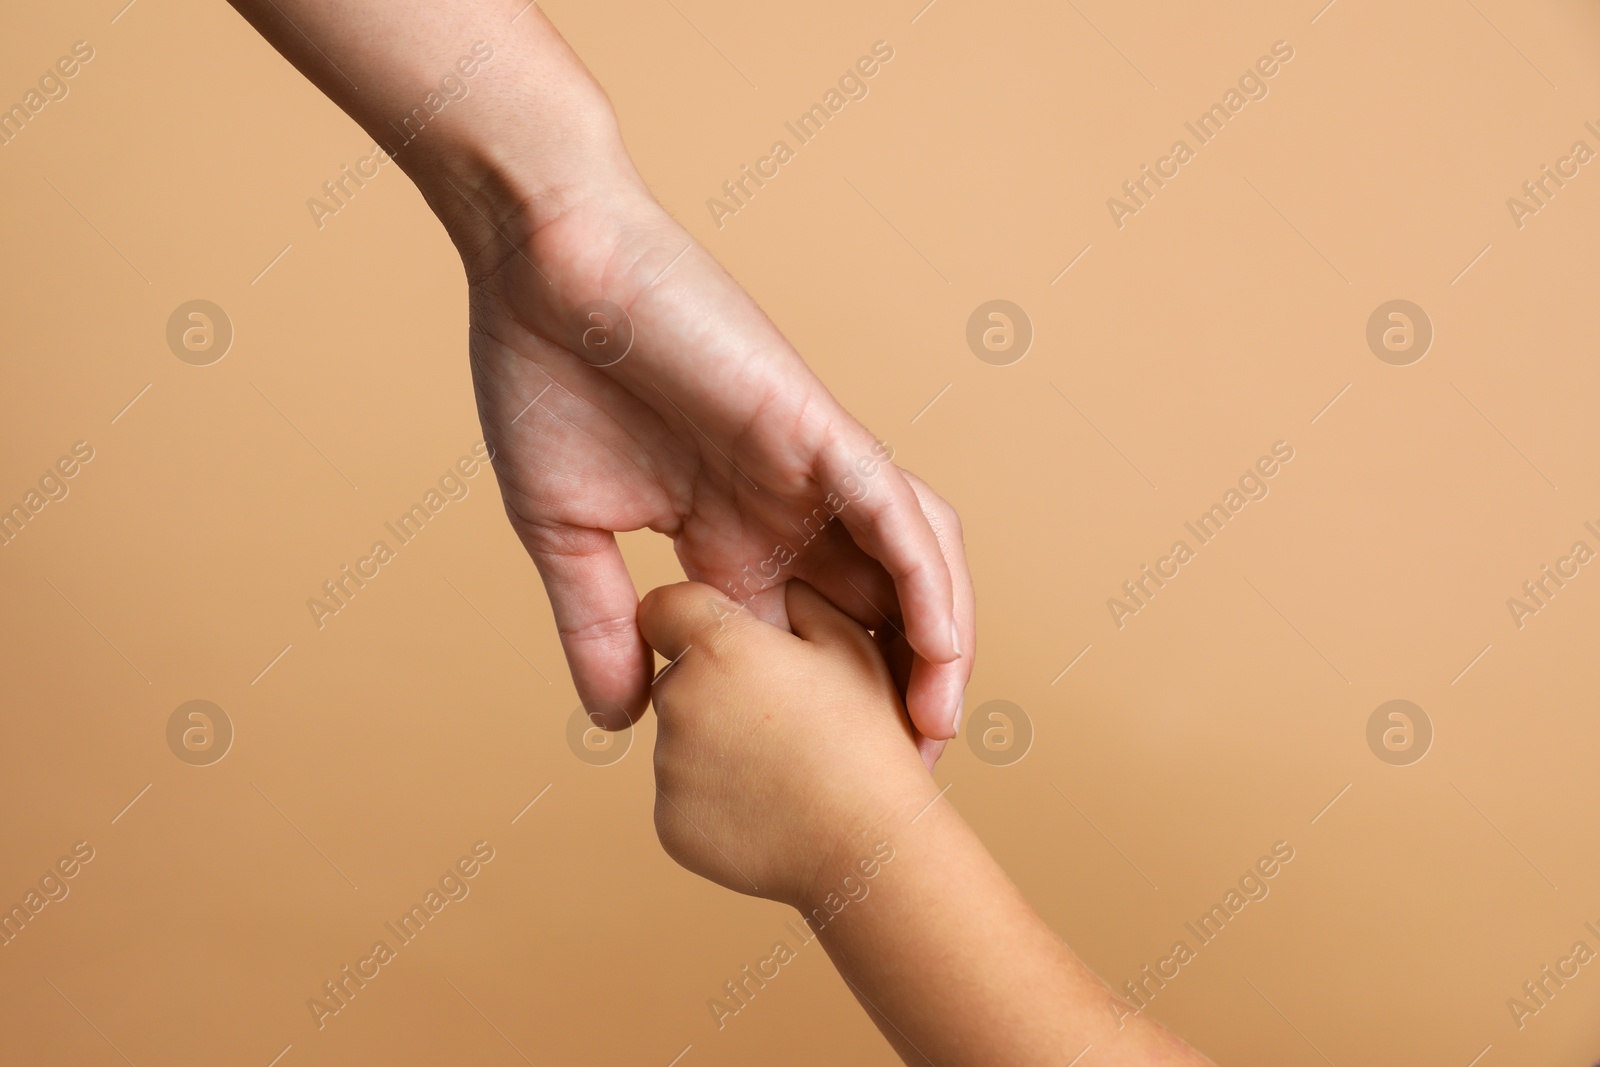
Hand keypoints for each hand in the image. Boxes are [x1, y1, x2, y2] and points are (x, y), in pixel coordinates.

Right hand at [462, 174, 974, 747]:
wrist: (542, 266)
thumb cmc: (544, 377)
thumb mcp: (567, 534)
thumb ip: (599, 624)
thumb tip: (618, 723)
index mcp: (726, 537)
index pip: (796, 642)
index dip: (822, 713)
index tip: (836, 789)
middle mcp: (784, 510)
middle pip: (872, 611)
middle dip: (898, 692)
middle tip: (908, 777)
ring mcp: (807, 469)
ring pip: (910, 563)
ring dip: (936, 645)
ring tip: (938, 725)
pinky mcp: (814, 427)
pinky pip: (895, 508)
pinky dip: (925, 576)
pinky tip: (941, 646)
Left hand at [637, 580, 934, 906]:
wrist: (868, 847)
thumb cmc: (868, 741)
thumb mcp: (852, 647)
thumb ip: (802, 600)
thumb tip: (779, 586)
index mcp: (719, 646)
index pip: (663, 608)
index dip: (694, 619)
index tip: (724, 639)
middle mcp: (678, 699)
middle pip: (676, 676)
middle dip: (715, 687)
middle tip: (783, 718)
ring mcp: (668, 767)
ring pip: (680, 739)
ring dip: (717, 745)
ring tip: (786, 767)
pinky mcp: (669, 823)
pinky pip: (683, 796)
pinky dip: (716, 799)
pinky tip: (771, 806)